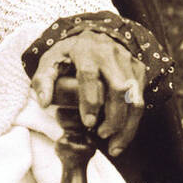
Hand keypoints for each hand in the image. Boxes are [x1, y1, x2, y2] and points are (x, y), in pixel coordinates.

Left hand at [31, 28, 146, 157]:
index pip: (89, 75)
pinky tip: (121, 137)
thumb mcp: (50, 61)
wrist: (94, 36)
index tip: (87, 122)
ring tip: (114, 146)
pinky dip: (133, 122)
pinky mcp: (138, 70)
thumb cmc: (68, 54)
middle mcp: (110, 54)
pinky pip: (140, 99)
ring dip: (127, 125)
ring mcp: (127, 62)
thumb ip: (43, 81)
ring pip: (134, 97)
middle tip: (101, 135)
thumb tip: (44, 103)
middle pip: (118, 88)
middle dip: (113, 117)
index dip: (90, 99)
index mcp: (85, 51)